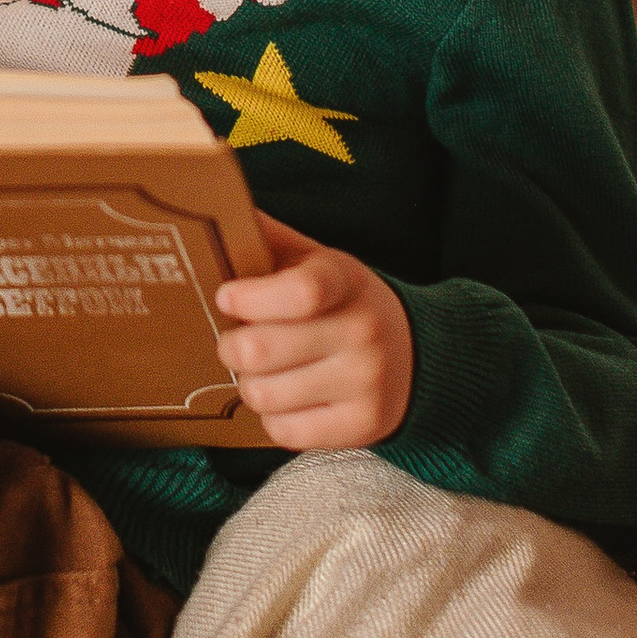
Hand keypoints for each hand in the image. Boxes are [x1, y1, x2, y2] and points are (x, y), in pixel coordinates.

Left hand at [214, 212, 413, 453]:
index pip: (299, 292)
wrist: (417, 355)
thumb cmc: (344, 304)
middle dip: (231, 347)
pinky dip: (272, 417)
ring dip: (249, 384)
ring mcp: (366, 383)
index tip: (227, 297)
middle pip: (261, 350)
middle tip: (237, 341)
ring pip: (264, 395)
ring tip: (263, 371)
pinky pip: (283, 432)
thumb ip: (270, 238)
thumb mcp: (318, 262)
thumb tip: (219, 205)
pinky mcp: (363, 426)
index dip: (249, 298)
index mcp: (346, 281)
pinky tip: (287, 398)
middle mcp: (363, 332)